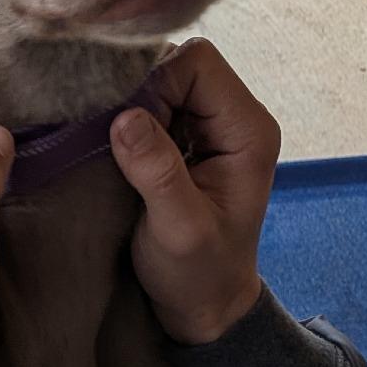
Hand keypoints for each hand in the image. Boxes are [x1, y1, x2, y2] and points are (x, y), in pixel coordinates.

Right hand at [110, 38, 279, 345]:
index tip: (130, 130)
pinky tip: (118, 150)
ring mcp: (208, 123)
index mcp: (249, 129)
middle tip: (119, 141)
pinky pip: (150, 99)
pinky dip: (128, 117)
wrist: (203, 304)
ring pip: (159, 77)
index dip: (157, 83)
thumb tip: (125, 118)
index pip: (198, 62)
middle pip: (178, 61)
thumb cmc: (198, 273)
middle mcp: (233, 116)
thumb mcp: (179, 230)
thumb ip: (158, 173)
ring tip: (118, 149)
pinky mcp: (184, 133)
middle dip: (140, 92)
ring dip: (131, 105)